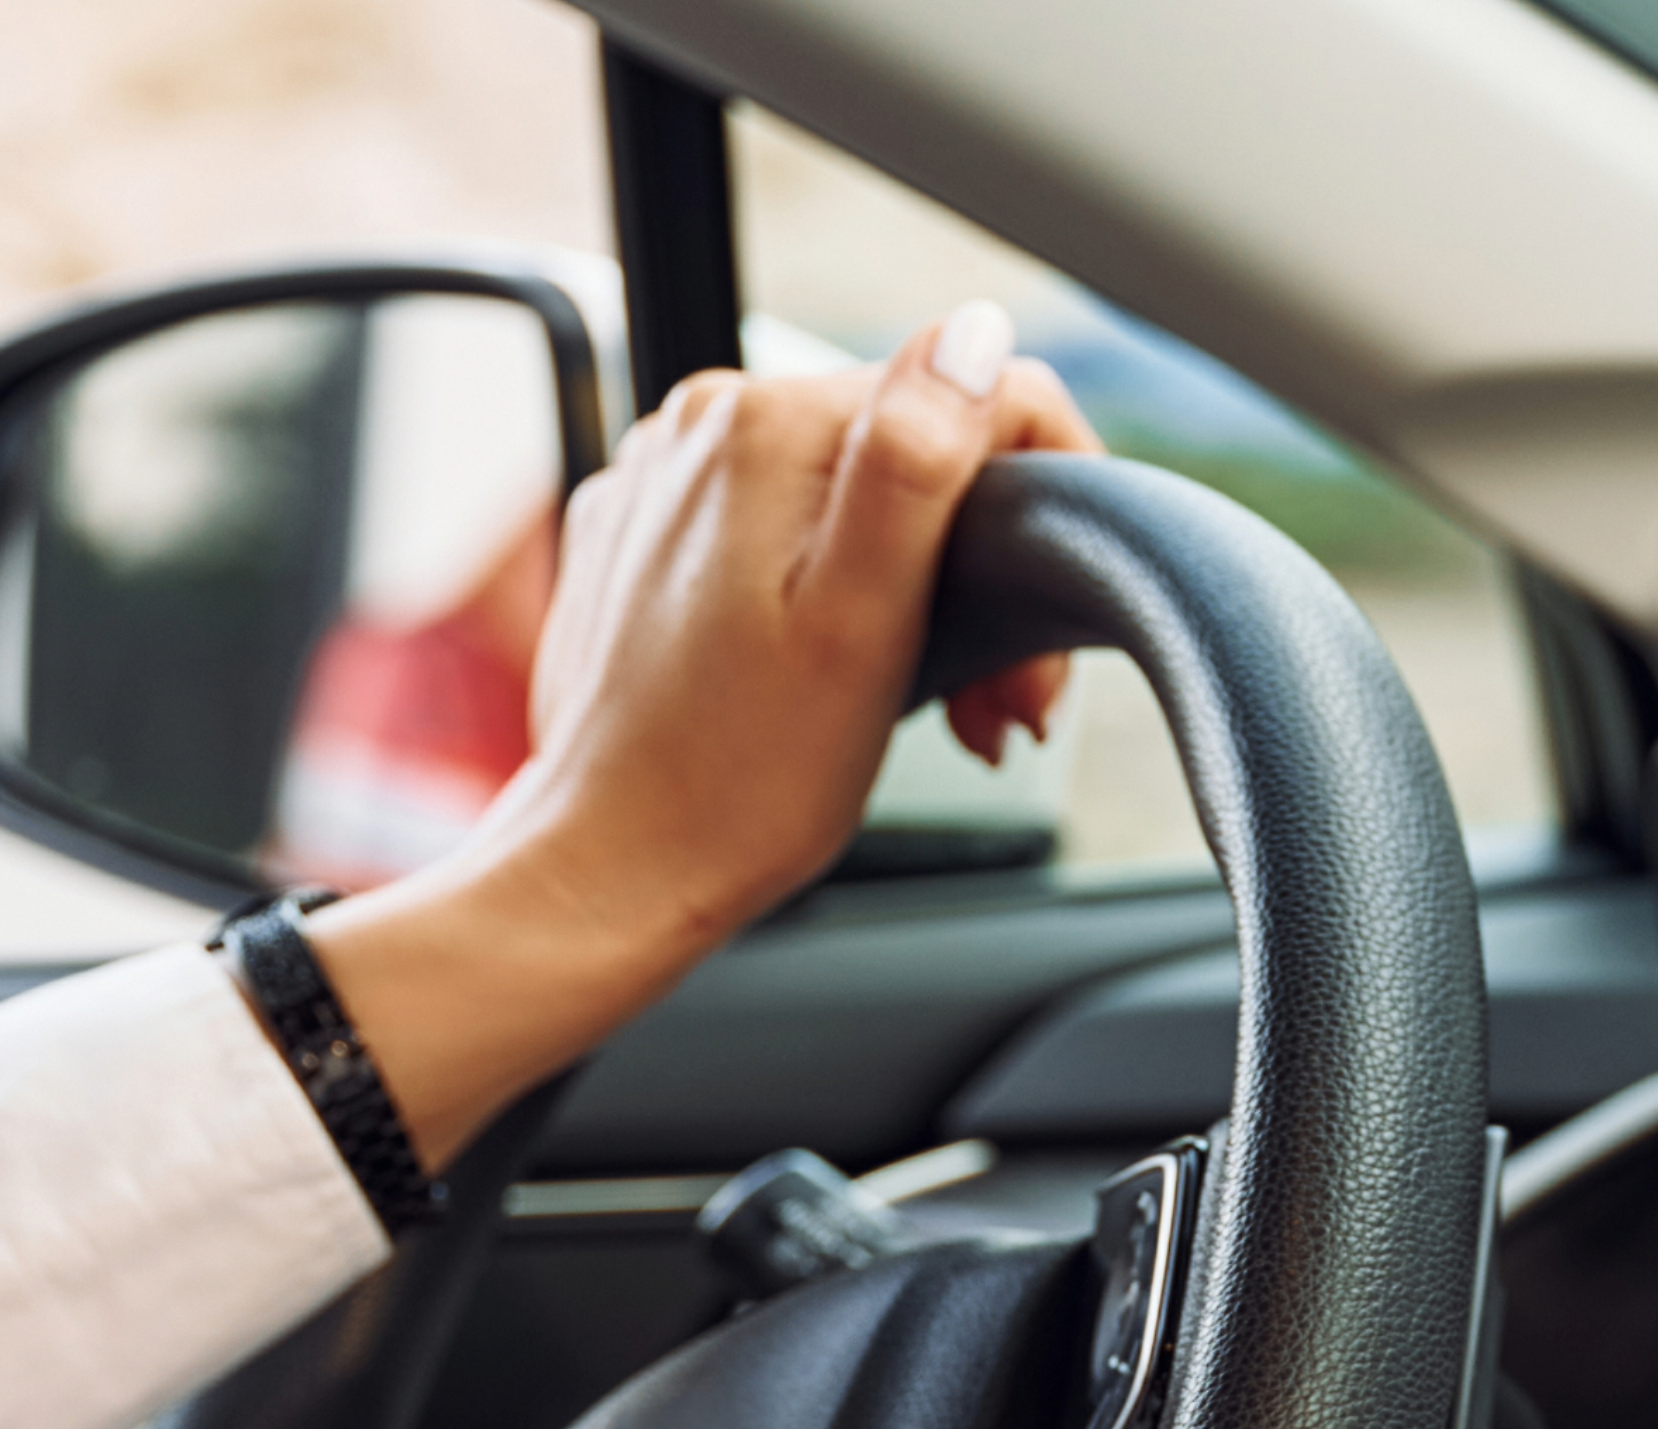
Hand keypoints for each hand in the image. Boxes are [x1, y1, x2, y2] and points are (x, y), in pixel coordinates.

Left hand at [302, 302, 1092, 1160]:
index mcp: (770, 423)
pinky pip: (774, 533)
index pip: (972, 395)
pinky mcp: (644, 535)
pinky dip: (831, 600)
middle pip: (912, 455)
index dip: (1047, 505)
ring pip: (848, 496)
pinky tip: (840, 686)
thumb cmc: (744, 776)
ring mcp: (666, 476)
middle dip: (981, 572)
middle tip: (999, 710)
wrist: (609, 867)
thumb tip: (979, 333)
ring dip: (917, 593)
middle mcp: (705, 421)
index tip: (1042, 639)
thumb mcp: (862, 622)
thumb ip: (917, 462)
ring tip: (938, 711)